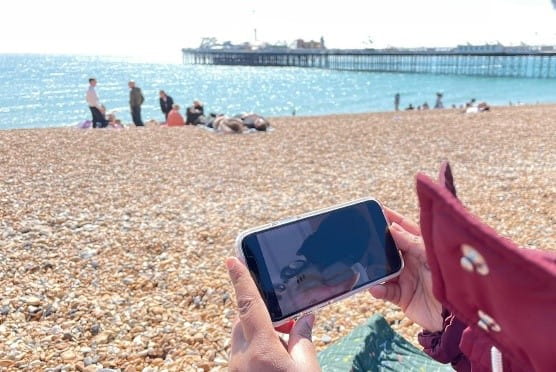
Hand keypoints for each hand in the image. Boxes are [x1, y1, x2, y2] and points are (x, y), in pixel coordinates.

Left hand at [226, 257, 320, 371]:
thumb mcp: (308, 370)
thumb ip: (304, 341)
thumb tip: (304, 320)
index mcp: (261, 351)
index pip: (249, 306)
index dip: (241, 280)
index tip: (232, 260)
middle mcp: (241, 360)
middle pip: (243, 323)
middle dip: (262, 317)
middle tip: (288, 328)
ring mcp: (235, 370)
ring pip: (242, 340)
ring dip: (260, 337)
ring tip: (285, 353)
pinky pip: (242, 356)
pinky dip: (256, 352)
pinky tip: (274, 364)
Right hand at [368, 208, 442, 331]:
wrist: (455, 317)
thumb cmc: (451, 281)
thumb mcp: (431, 257)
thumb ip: (412, 242)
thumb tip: (392, 227)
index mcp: (421, 247)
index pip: (404, 228)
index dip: (391, 218)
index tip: (376, 209)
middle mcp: (411, 260)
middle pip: (390, 247)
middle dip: (377, 242)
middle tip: (363, 235)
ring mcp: (405, 278)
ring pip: (383, 269)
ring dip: (374, 268)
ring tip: (366, 263)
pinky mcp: (401, 296)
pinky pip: (385, 291)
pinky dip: (378, 289)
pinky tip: (375, 287)